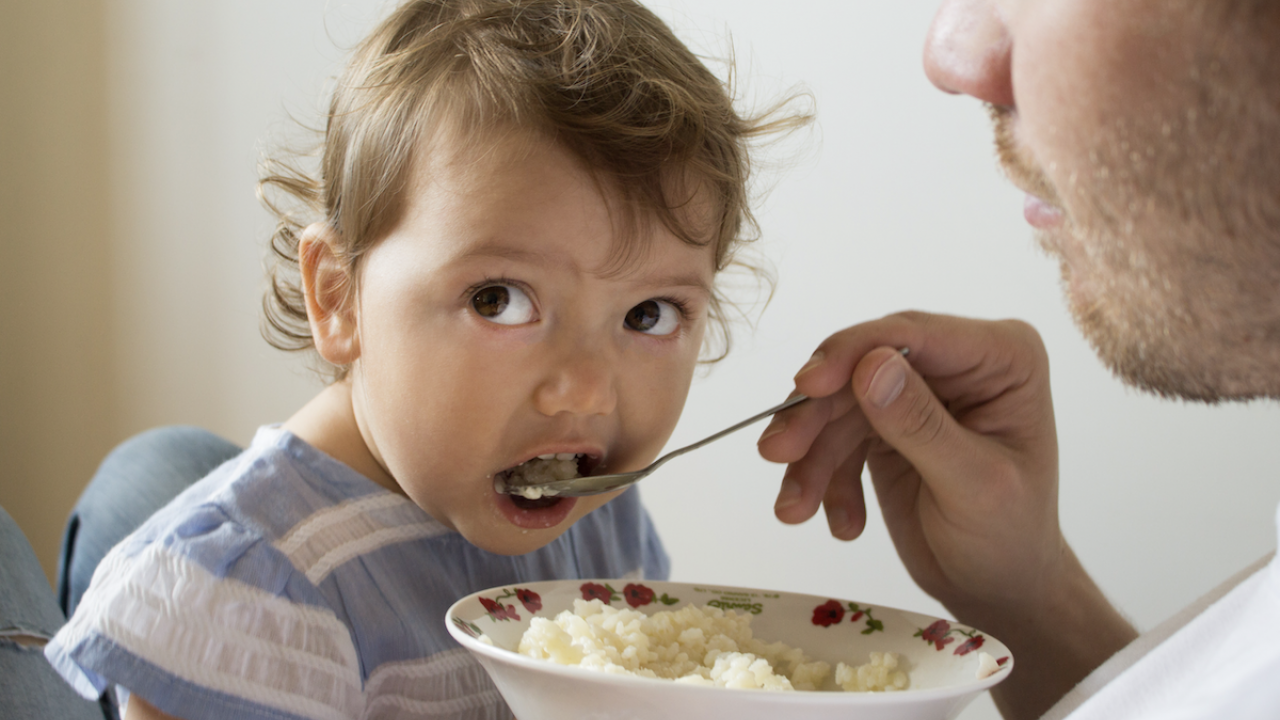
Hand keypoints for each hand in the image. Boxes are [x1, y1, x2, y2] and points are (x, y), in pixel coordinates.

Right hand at [759, 312, 1059, 609]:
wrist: (996, 589)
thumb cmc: (1008, 540)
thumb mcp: (973, 485)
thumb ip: (921, 425)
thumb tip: (871, 365)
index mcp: (1003, 358)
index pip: (915, 335)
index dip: (853, 353)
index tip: (806, 386)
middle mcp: (958, 363)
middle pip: (862, 365)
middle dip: (817, 414)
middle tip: (777, 453)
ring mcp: (918, 391)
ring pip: (838, 403)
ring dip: (811, 457)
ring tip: (795, 509)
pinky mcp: (884, 422)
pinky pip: (835, 435)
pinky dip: (824, 478)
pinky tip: (842, 523)